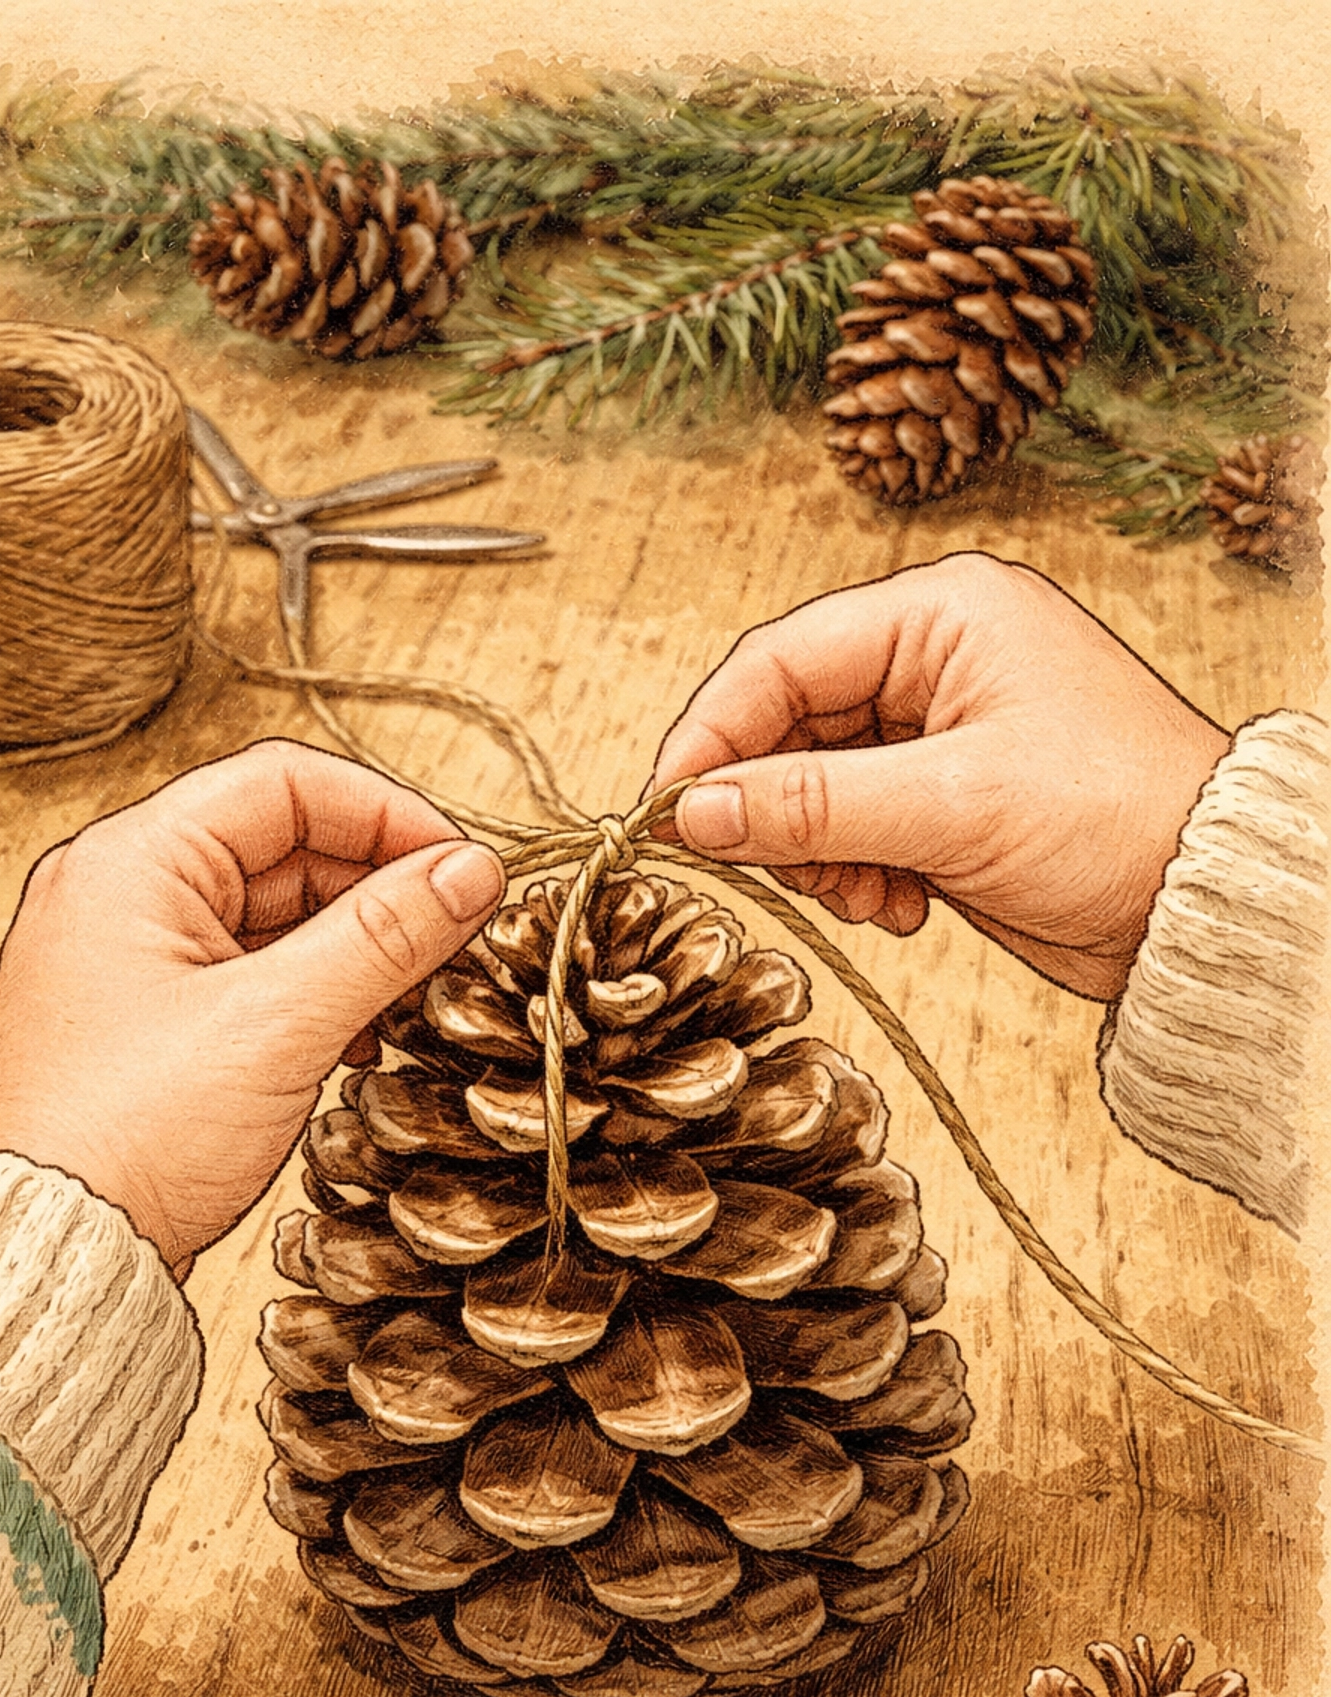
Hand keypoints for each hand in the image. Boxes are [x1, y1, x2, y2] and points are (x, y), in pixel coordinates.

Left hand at [0, 739, 504, 1271]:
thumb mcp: (279, 1024)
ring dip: (355, 951)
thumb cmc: (132, 1134)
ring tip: (413, 1005)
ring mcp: (131, 963)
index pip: (287, 783)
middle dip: (380, 892)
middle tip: (459, 946)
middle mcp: (123, 894)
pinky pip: (252, 980)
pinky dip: (315, 999)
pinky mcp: (148, 1029)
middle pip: (286, 848)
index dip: (389, 816)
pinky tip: (360, 1045)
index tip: (466, 873)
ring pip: (276, 920)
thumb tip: (473, 872)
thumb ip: (384, 935)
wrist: (48, 1256)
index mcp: (133, 860)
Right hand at [650, 553, 1229, 999]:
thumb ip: (811, 807)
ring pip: (813, 787)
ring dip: (818, 855)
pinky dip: (856, 874)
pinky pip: (853, 828)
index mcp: (942, 614)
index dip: (710, 737)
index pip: (779, 660)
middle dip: (773, 811)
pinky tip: (903, 908)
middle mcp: (934, 658)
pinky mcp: (945, 796)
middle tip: (779, 875)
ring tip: (869, 899)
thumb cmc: (1113, 819)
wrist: (1206, 901)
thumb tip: (689, 813)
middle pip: (787, 727)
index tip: (664, 814)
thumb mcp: (951, 808)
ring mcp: (938, 730)